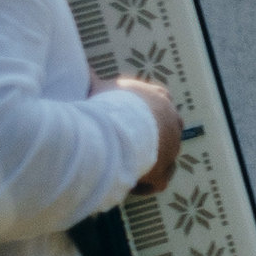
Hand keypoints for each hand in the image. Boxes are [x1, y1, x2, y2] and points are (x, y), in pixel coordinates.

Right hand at [96, 73, 180, 193]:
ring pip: (166, 157)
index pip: (162, 100)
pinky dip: (146, 185)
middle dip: (152, 137)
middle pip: (168, 129)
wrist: (115, 129)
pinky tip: (130, 186)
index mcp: (159, 98)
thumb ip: (95, 80)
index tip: (133, 118)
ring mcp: (171, 148)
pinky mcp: (163, 171)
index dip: (148, 111)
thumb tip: (84, 69)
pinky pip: (159, 182)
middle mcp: (171, 122)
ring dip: (149, 161)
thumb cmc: (107, 105)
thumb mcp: (100, 87)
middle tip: (130, 143)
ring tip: (128, 165)